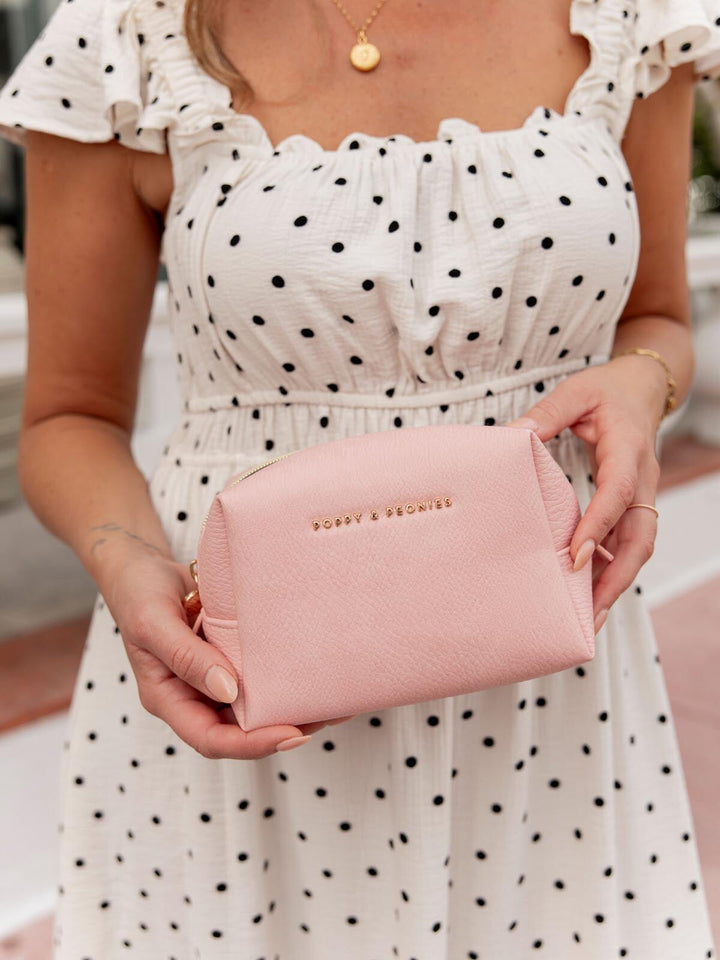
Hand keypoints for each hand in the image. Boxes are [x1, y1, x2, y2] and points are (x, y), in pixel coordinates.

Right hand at [103, 549, 353, 758]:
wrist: (144, 564)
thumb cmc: (138, 593)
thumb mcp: (153, 623)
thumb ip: (186, 657)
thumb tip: (230, 691)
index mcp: (169, 699)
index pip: (211, 739)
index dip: (251, 745)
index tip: (292, 734)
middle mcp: (196, 695)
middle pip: (241, 730)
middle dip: (283, 729)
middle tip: (325, 715)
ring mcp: (216, 676)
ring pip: (255, 704)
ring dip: (292, 704)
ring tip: (332, 697)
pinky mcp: (233, 654)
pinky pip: (260, 671)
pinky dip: (285, 673)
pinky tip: (314, 665)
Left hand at [505, 354, 664, 631]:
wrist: (642, 391)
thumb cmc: (607, 392)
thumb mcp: (576, 392)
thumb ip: (547, 414)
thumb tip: (512, 438)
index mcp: (629, 450)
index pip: (618, 494)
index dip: (600, 526)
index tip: (577, 557)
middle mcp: (643, 480)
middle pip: (641, 537)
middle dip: (619, 578)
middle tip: (590, 614)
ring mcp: (642, 497)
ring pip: (637, 548)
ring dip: (617, 583)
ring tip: (589, 620)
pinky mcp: (633, 507)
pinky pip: (627, 544)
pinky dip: (612, 571)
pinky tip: (586, 595)